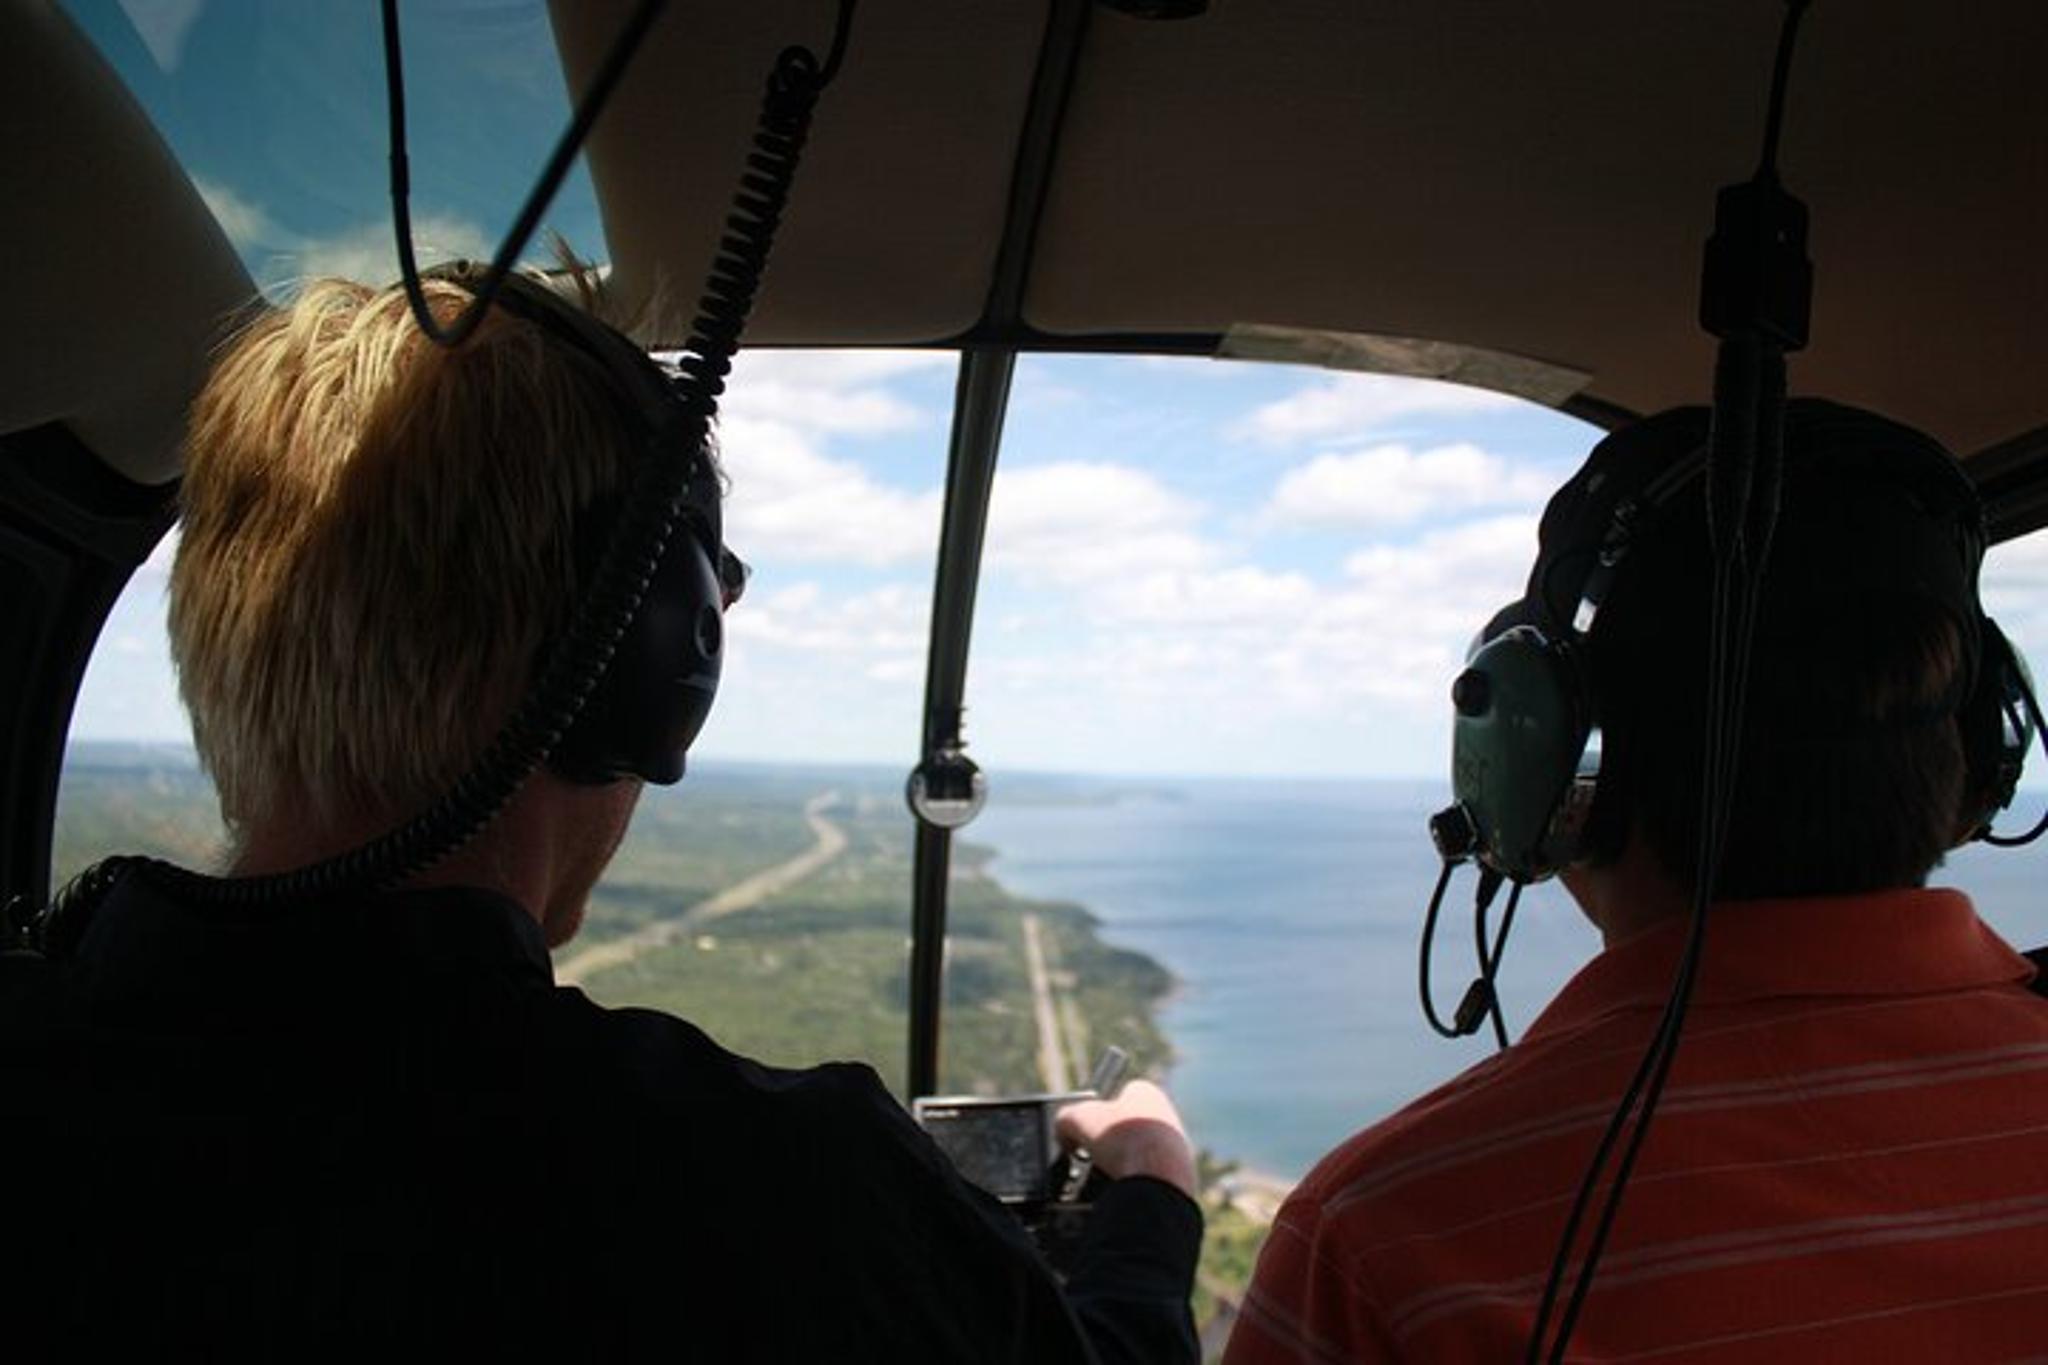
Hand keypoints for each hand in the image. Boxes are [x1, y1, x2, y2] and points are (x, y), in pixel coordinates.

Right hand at [1055, 1079, 1196, 1197]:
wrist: (1157, 1181)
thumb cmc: (1120, 1140)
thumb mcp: (1076, 1118)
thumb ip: (1064, 1119)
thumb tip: (1065, 1135)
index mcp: (1148, 1094)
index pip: (1119, 1094)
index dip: (1098, 1109)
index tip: (1086, 1127)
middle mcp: (1167, 1118)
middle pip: (1127, 1128)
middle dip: (1108, 1143)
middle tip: (1090, 1158)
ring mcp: (1177, 1149)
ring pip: (1137, 1157)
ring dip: (1119, 1166)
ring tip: (1102, 1179)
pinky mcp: (1180, 1178)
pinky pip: (1148, 1180)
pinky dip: (1133, 1185)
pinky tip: (1121, 1191)